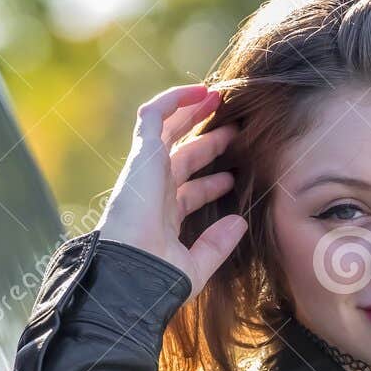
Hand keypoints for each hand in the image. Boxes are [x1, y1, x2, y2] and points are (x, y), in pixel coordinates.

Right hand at [95, 84, 247, 302]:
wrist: (131, 273)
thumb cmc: (158, 279)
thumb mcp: (195, 266)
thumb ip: (217, 246)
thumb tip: (240, 223)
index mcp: (162, 218)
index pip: (188, 192)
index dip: (212, 183)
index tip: (235, 176)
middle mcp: (153, 191)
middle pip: (181, 157)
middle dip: (207, 141)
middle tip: (235, 128)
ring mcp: (146, 171)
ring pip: (168, 131)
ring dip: (191, 113)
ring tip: (218, 97)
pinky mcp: (142, 155)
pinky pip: (153, 116)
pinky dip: (174, 100)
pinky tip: (199, 91)